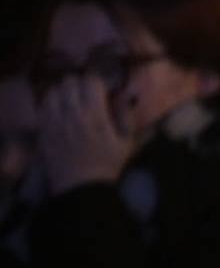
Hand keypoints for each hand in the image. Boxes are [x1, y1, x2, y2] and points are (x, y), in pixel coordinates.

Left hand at [38, 74, 133, 195]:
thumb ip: (126, 116)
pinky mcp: (44, 128)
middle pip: (70, 82)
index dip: (97, 82)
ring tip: (70, 100)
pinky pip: (43, 105)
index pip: (91, 81)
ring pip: (54, 91)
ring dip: (64, 92)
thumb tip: (123, 96)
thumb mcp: (127, 142)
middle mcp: (72, 113)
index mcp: (96, 115)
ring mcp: (55, 120)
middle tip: (86, 93)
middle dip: (79, 84)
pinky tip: (59, 110)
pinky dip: (51, 103)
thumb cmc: (107, 164)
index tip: (102, 89)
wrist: (81, 186)